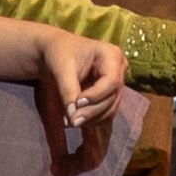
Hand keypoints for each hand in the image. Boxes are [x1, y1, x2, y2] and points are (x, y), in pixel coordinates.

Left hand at [19, 26, 132, 164]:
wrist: (55, 52)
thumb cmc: (58, 55)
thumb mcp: (61, 70)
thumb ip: (68, 92)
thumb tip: (72, 118)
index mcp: (111, 54)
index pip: (111, 81)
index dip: (96, 95)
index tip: (77, 104)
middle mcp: (119, 69)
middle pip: (112, 97)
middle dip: (92, 112)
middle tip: (71, 122)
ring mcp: (117, 83)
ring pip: (111, 108)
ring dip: (92, 119)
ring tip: (70, 122)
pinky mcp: (111, 95)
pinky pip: (106, 112)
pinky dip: (92, 119)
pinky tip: (75, 119)